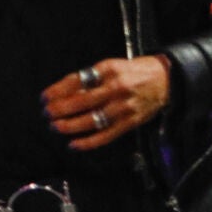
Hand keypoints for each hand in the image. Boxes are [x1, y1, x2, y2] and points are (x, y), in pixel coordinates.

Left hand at [41, 55, 172, 150]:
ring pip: (92, 120)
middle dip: (60, 108)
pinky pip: (106, 135)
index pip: (77, 80)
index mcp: (109, 70)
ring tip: (56, 127)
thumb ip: (91, 78)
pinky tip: (74, 144)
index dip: (58, 90)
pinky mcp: (130, 122)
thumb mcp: (112, 66)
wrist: (166, 80)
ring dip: (70, 125)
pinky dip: (89, 142)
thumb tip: (65, 92)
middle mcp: (116, 88)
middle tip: (47, 113)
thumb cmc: (133, 71)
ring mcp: (124, 107)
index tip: (45, 97)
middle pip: (82, 101)